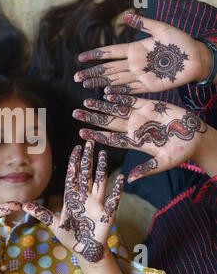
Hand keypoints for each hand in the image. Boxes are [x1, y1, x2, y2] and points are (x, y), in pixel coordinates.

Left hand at [22, 141, 123, 264]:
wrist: (85, 251)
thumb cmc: (70, 236)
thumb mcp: (54, 224)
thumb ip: (42, 214)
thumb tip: (24, 206)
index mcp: (72, 198)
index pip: (73, 176)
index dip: (74, 162)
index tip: (76, 148)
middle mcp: (85, 197)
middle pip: (86, 174)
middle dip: (87, 159)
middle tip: (89, 142)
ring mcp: (96, 204)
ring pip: (99, 182)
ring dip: (102, 168)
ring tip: (103, 153)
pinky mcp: (107, 214)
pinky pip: (113, 200)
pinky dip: (117, 190)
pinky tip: (121, 179)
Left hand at [73, 94, 208, 181]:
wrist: (197, 137)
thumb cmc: (181, 153)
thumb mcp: (164, 163)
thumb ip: (147, 169)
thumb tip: (130, 180)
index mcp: (134, 142)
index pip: (110, 138)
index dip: (96, 135)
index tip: (81, 133)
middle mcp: (134, 128)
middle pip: (108, 122)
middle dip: (92, 117)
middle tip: (75, 113)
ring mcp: (141, 116)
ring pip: (116, 109)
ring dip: (101, 105)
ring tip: (86, 101)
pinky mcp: (150, 106)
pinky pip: (132, 99)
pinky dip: (120, 96)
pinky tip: (107, 93)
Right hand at [74, 11, 212, 94]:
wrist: (196, 59)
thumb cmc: (181, 42)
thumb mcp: (162, 29)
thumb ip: (143, 23)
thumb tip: (126, 14)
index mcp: (135, 49)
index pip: (110, 52)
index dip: (95, 55)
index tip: (81, 58)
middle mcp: (134, 64)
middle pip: (108, 69)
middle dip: (92, 73)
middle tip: (77, 77)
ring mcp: (140, 76)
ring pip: (115, 80)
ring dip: (100, 83)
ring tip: (85, 84)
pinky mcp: (148, 87)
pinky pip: (129, 90)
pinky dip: (118, 92)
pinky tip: (105, 93)